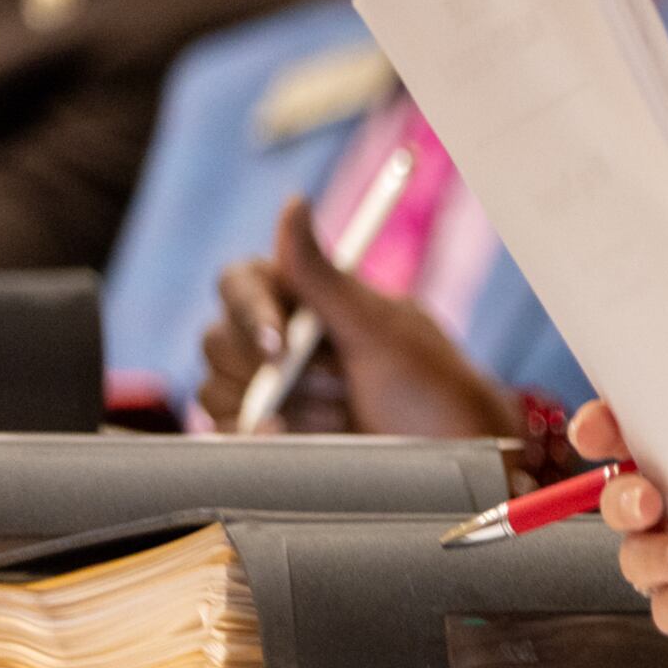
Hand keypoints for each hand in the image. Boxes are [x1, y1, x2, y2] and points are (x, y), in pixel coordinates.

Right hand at [197, 197, 521, 438]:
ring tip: (344, 415)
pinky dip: (260, 436)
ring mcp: (270, 390)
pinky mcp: (268, 433)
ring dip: (282, 407)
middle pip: (217, 338)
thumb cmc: (432, 392)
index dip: (249, 310)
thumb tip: (293, 202)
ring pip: (216, 387)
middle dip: (276, 372)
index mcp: (309, 301)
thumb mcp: (382, 331)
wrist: (451, 466)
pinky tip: (310, 438)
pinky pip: (225, 430)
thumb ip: (324, 276)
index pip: (240, 282)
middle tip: (342, 386)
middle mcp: (282, 340)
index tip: (279, 345)